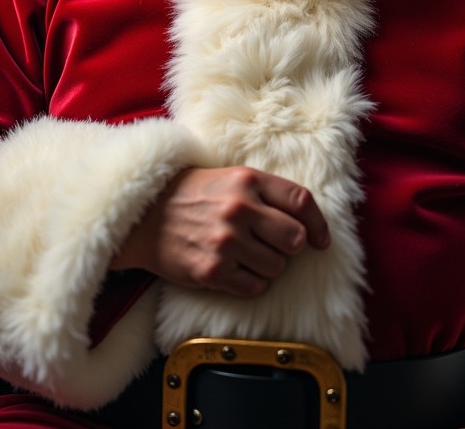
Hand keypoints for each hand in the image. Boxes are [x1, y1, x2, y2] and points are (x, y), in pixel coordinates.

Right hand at [110, 166, 329, 296]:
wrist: (144, 216)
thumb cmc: (192, 195)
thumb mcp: (230, 178)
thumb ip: (266, 193)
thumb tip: (307, 221)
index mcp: (247, 180)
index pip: (301, 201)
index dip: (318, 224)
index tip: (321, 239)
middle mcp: (239, 209)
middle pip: (295, 239)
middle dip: (289, 246)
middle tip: (272, 244)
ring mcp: (226, 242)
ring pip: (277, 267)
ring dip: (268, 266)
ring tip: (245, 254)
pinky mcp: (212, 271)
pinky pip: (255, 287)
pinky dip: (251, 282)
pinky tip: (234, 269)